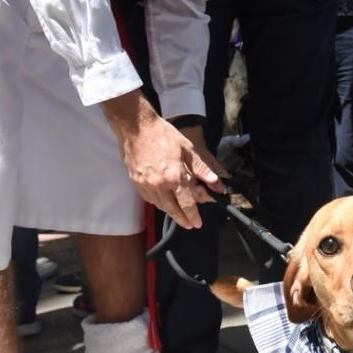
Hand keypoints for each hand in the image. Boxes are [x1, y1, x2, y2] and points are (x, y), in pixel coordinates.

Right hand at [101, 91, 222, 229]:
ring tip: (179, 215)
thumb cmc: (163, 135)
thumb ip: (202, 169)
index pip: (187, 203)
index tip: (197, 223)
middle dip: (183, 219)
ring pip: (160, 205)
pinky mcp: (136, 181)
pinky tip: (163, 203)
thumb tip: (216, 183)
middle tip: (189, 225)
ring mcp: (146, 184)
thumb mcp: (188, 150)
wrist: (136, 127)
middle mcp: (160, 184)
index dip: (193, 215)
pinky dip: (158, 203)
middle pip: (173, 209)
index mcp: (175, 177)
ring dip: (170, 212)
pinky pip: (149, 198)